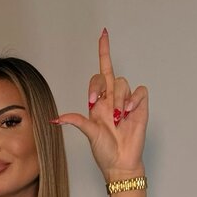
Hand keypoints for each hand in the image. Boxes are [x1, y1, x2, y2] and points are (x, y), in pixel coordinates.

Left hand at [53, 29, 148, 177]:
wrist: (120, 162)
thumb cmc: (104, 150)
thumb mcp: (88, 133)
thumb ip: (76, 121)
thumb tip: (56, 119)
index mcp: (98, 102)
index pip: (100, 72)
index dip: (103, 52)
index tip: (103, 34)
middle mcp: (112, 99)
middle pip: (109, 75)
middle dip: (102, 89)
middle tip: (98, 106)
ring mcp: (126, 102)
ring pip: (122, 83)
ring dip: (117, 100)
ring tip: (117, 119)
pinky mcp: (140, 107)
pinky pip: (139, 91)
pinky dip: (133, 99)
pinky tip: (127, 112)